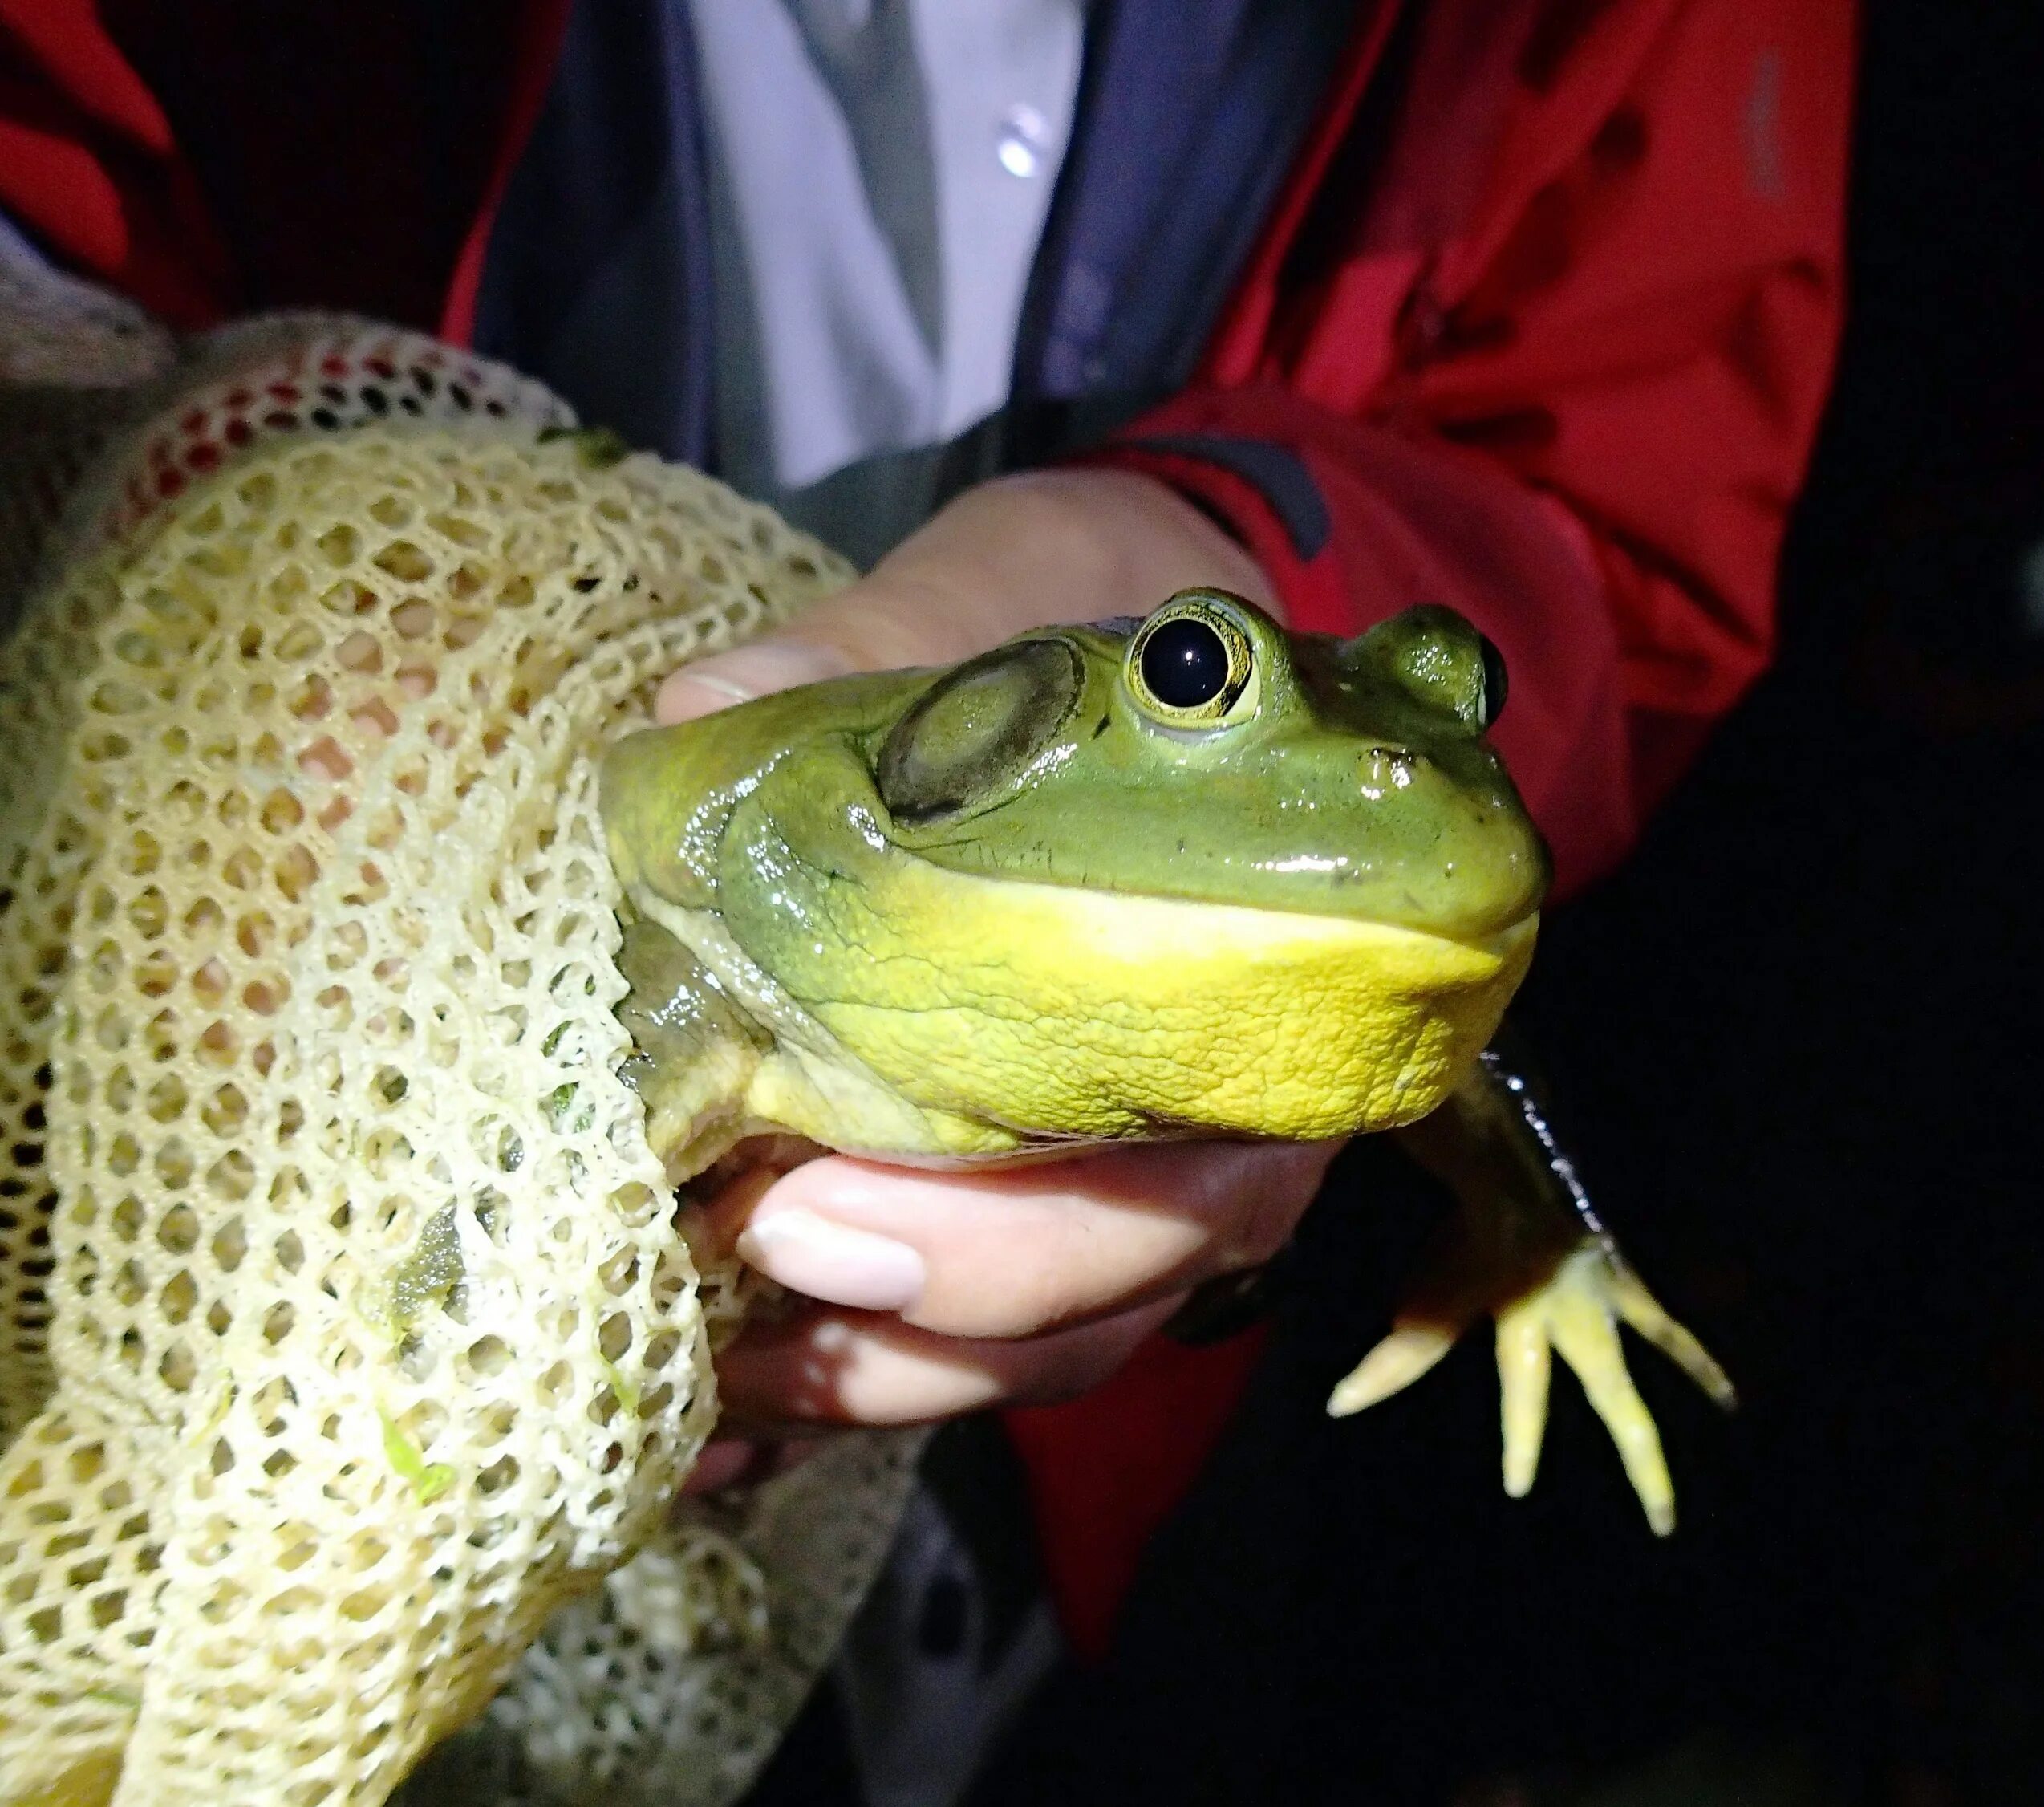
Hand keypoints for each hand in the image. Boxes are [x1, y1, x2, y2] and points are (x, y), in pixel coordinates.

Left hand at [657, 470, 1334, 1473]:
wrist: (1152, 650)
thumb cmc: (1117, 616)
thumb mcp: (1024, 590)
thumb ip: (896, 646)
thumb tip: (705, 709)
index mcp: (1273, 988)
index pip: (1207, 1180)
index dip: (1040, 1241)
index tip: (838, 1205)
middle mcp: (1229, 1113)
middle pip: (1124, 1287)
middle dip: (936, 1310)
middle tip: (758, 1252)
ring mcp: (1142, 1161)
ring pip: (1055, 1339)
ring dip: (887, 1368)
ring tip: (716, 1363)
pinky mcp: (1046, 1182)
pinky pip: (985, 1323)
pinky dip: (865, 1366)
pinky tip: (728, 1399)